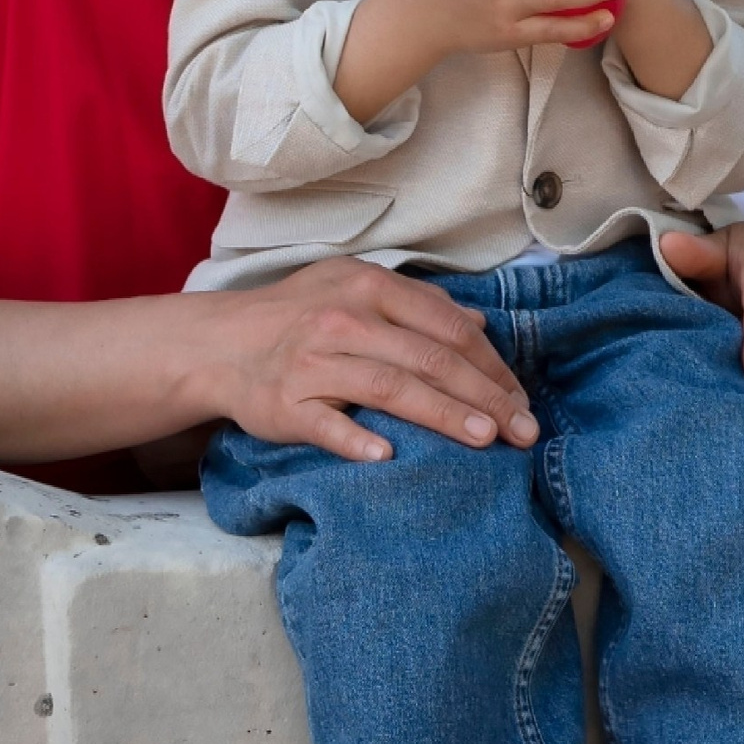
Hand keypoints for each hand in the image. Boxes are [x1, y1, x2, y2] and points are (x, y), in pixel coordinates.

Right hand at [203, 256, 541, 463]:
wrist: (220, 343)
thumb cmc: (299, 316)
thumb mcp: (356, 288)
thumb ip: (417, 303)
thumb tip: (479, 324)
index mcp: (370, 287)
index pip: (446, 327)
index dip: (490, 365)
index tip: (521, 399)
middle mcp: (345, 320)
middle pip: (429, 359)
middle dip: (485, 396)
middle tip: (523, 430)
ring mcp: (315, 362)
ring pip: (390, 387)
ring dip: (442, 414)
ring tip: (485, 439)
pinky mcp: (286, 403)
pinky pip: (325, 423)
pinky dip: (356, 438)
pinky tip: (387, 455)